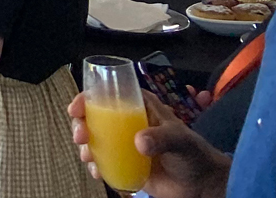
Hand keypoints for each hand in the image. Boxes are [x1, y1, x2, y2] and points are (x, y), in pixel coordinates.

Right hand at [68, 92, 229, 197]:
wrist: (202, 184)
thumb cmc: (193, 154)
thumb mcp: (179, 140)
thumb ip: (162, 138)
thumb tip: (138, 142)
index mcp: (139, 106)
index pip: (107, 94)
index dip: (86, 98)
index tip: (76, 110)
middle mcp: (127, 122)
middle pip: (93, 116)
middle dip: (80, 125)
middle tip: (81, 137)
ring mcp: (124, 143)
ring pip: (94, 139)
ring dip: (85, 147)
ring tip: (88, 157)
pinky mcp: (124, 163)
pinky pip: (103, 161)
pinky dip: (95, 166)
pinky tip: (97, 172)